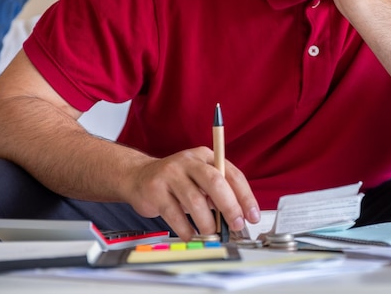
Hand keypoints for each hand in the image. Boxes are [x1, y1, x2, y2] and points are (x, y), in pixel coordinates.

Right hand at [124, 147, 259, 240]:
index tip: (252, 215)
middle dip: (230, 207)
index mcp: (206, 156)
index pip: (232, 174)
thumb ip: (218, 192)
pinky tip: (190, 234)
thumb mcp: (200, 179)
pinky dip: (185, 229)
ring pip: (194, 200)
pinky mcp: (155, 190)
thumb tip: (238, 216)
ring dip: (206, 222)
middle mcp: (189, 161)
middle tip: (236, 224)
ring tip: (210, 233)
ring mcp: (170, 174)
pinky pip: (174, 214)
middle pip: (215, 182)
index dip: (245, 196)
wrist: (138, 176)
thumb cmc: (177, 181)